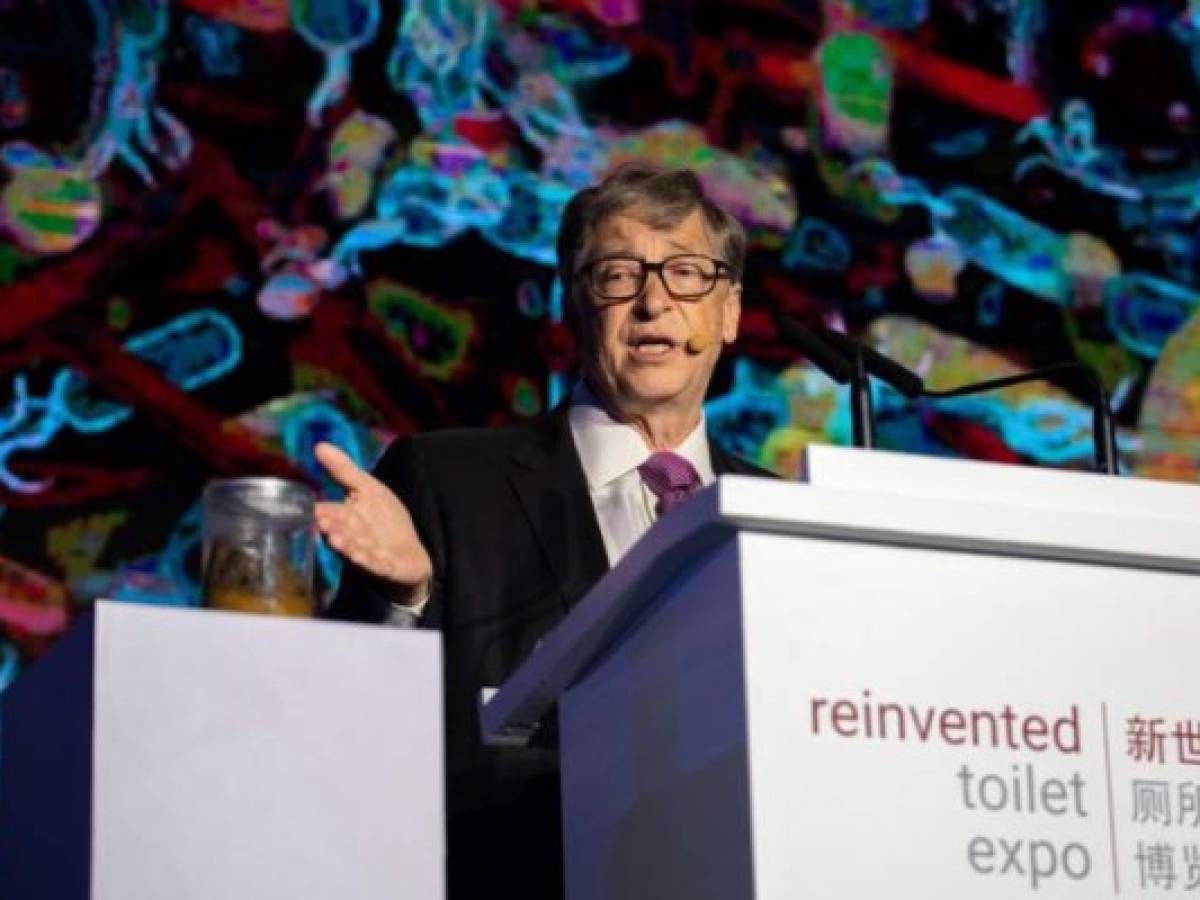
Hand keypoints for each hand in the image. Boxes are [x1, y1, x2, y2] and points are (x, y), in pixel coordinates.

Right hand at [313, 442, 432, 602]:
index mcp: (343, 520)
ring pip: (354, 551)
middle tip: (325, 525)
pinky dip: (371, 562)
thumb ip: (344, 470)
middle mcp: (351, 539)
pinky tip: (365, 559)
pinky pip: (377, 565)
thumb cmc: (383, 520)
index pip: (328, 515)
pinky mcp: (386, 567)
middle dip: (333, 529)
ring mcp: (367, 555)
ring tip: (338, 541)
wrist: (409, 553)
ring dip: (347, 547)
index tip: (315, 512)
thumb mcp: (367, 488)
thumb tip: (318, 445)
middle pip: (339, 534)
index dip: (321, 514)